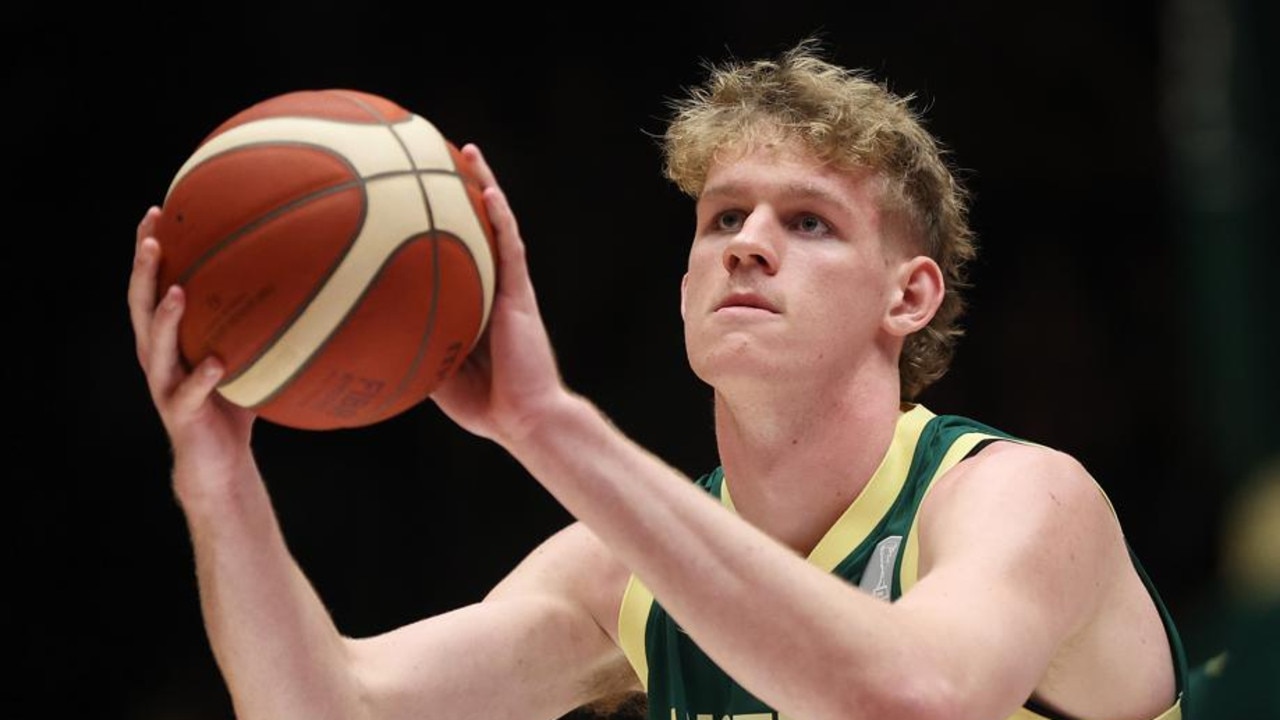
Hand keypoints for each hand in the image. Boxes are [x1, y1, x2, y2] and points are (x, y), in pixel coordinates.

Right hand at [129, 206, 255, 493]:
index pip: (151, 284)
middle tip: (153, 236)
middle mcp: (158, 356)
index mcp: (168, 337)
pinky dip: (202, 378)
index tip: (158, 210)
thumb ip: (260, 322)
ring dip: (165, 318)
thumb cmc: (233, 402)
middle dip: (144, 270)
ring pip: (155, 346)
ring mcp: (165, 385)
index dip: (149, 249)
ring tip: (177, 290)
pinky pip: (189, 393)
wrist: (218, 461)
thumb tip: (305, 281)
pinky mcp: (180, 414)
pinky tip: (217, 363)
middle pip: (140, 305)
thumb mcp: (246, 354)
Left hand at [429, 144, 570, 445]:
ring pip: (498, 225)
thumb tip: (363, 333)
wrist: (523, 418)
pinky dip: (500, 217)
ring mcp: (509, 287)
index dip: (437, 220)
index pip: (454, 250)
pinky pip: (510, 248)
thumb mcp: (432, 371)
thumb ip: (409, 344)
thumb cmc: (483, 405)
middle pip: (475, 227)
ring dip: (485, 186)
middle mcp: (492, 286)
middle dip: (458, 189)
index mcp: (473, 301)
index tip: (409, 192)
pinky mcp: (521, 294)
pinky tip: (487, 190)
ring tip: (467, 151)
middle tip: (434, 153)